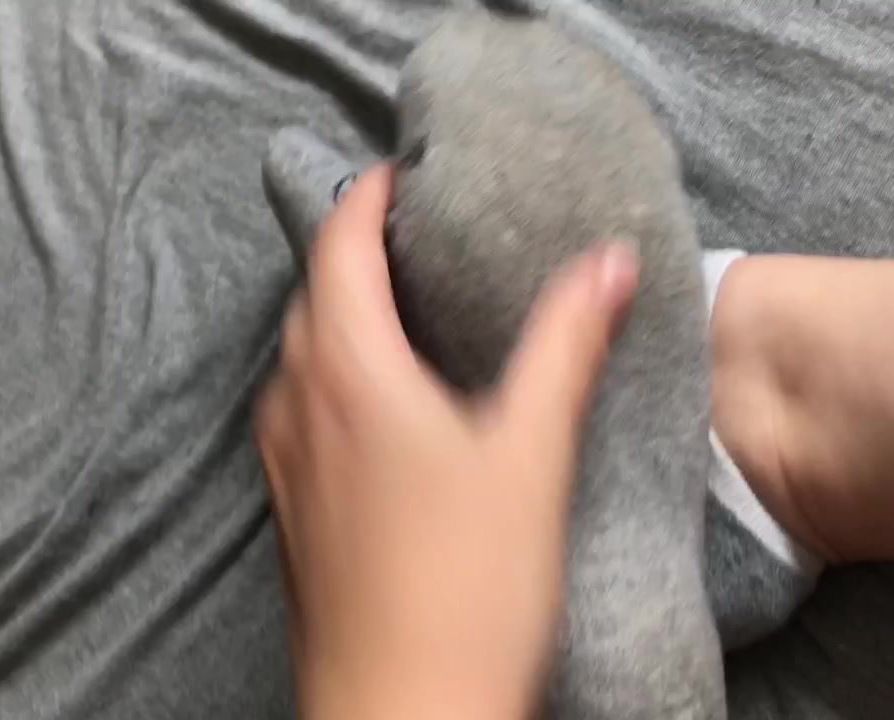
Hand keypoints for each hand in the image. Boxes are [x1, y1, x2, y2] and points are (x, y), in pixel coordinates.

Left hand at [253, 164, 638, 719]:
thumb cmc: (467, 588)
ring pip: (299, 356)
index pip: (338, 245)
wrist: (403, 714)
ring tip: (403, 307)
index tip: (404, 176)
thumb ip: (566, 347)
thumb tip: (609, 263)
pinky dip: (334, 376)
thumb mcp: (532, 453)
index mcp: (347, 373)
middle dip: (353, 250)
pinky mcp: (292, 512)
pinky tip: (384, 410)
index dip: (366, 198)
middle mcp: (297, 408)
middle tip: (413, 232)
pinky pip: (300, 411)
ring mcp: (284, 464)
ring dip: (340, 315)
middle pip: (312, 296)